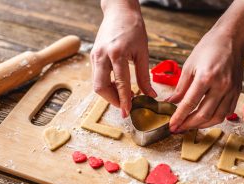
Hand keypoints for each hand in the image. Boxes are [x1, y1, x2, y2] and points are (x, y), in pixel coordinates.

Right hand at [91, 0, 156, 117]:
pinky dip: (106, 85)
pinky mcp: (93, 56)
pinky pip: (96, 77)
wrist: (119, 10)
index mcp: (116, 53)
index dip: (124, 100)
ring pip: (96, 84)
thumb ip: (145, 76)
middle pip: (100, 88)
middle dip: (112, 100)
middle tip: (125, 106)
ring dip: (109, 94)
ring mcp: (94, 56)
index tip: (128, 112)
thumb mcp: (143, 52)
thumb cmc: (133, 28)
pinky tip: (117, 86)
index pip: (120, 83)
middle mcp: (102, 56)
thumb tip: (150, 95)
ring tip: (124, 96)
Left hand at [167, 29, 243, 131]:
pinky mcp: (237, 92)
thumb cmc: (208, 48)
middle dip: (189, 125)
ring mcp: (231, 90)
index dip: (179, 117)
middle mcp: (221, 86)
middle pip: (204, 115)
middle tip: (178, 129)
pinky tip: (205, 118)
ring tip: (190, 126)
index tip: (171, 125)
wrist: (231, 39)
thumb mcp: (189, 65)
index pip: (189, 104)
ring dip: (202, 125)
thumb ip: (180, 87)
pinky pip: (227, 112)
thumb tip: (171, 102)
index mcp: (206, 77)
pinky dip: (215, 118)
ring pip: (217, 117)